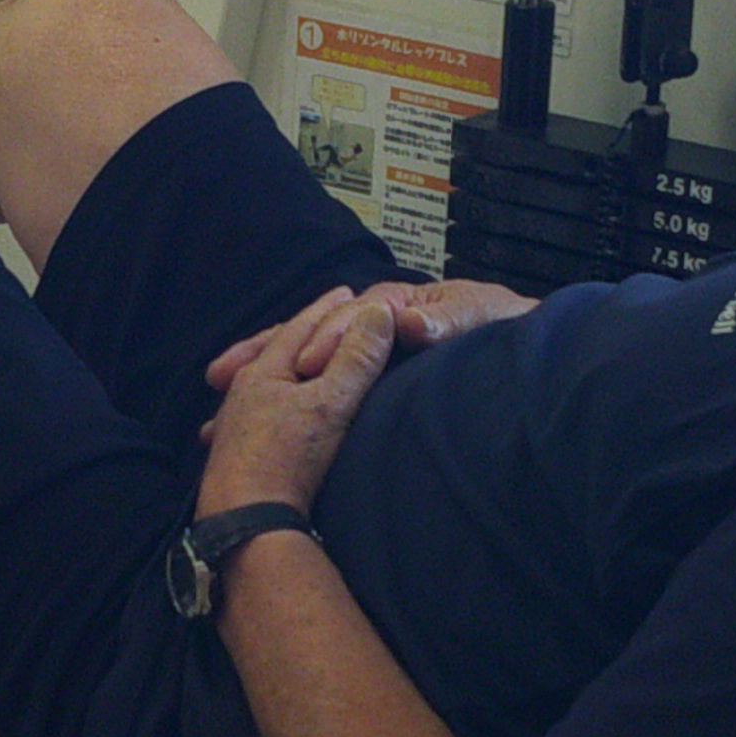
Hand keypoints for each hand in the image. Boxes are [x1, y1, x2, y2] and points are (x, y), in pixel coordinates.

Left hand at [197, 286, 399, 514]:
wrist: (246, 525)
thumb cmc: (286, 461)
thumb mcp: (331, 404)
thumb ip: (356, 359)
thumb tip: (377, 312)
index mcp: (263, 373)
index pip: (300, 328)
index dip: (328, 310)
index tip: (346, 294)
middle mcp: (242, 395)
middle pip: (274, 353)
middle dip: (301, 336)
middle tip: (323, 321)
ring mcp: (235, 428)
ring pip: (262, 386)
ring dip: (282, 372)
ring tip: (296, 366)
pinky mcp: (236, 460)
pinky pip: (257, 419)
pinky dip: (272, 409)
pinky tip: (272, 423)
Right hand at [203, 277, 531, 390]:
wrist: (523, 347)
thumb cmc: (501, 327)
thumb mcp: (479, 317)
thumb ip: (447, 320)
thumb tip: (406, 319)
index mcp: (391, 305)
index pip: (347, 320)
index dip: (325, 339)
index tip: (306, 364)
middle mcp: (366, 325)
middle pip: (301, 337)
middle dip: (258, 355)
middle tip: (220, 377)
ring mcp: (356, 356)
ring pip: (291, 365)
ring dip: (252, 383)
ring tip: (212, 409)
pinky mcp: (352, 384)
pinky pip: (303, 392)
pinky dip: (269, 408)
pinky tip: (237, 431)